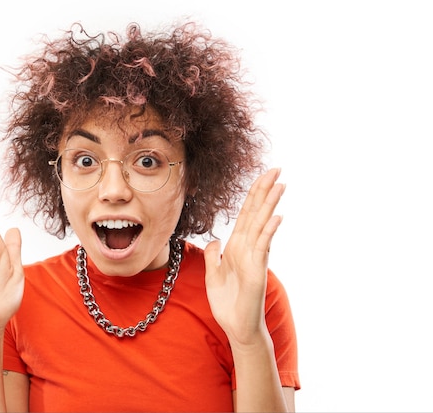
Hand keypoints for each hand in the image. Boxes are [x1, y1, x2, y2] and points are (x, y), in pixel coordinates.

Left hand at [204, 168, 284, 347]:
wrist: (236, 326)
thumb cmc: (227, 302)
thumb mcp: (213, 274)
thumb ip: (213, 256)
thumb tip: (215, 240)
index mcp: (236, 246)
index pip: (245, 214)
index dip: (252, 194)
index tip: (262, 175)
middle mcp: (247, 248)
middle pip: (255, 214)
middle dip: (264, 191)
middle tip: (276, 168)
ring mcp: (254, 258)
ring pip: (261, 225)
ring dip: (270, 205)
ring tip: (280, 184)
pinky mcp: (257, 271)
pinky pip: (262, 247)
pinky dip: (268, 232)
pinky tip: (275, 217)